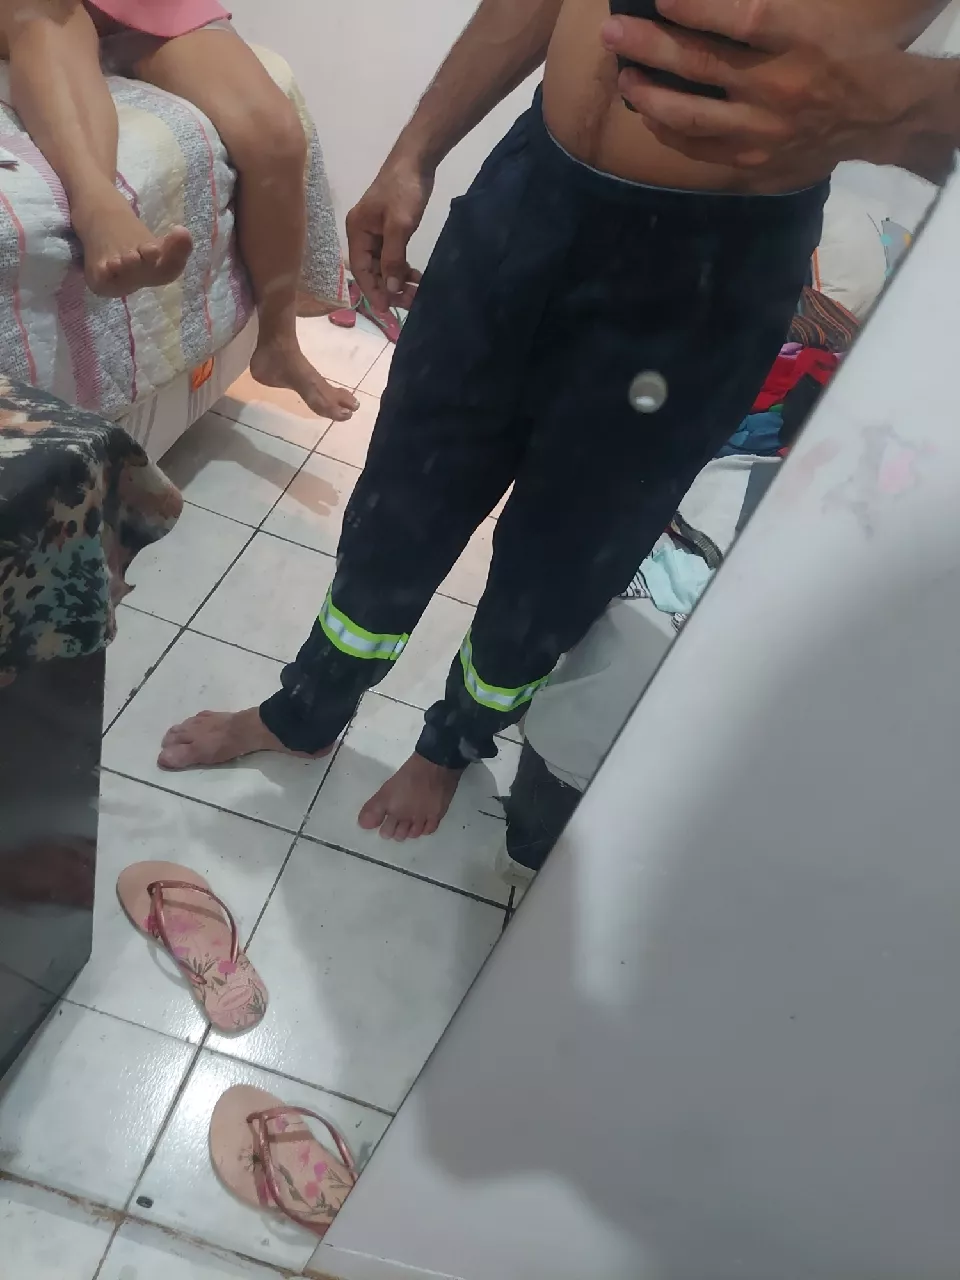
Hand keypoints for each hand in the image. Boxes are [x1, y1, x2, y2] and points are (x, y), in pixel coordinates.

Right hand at [346, 153, 433, 312]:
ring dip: (397, 280)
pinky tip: (415, 277)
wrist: (416, 160)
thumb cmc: (404, 189)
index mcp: (357, 231)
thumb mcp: (399, 225)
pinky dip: (402, 268)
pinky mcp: (389, 230)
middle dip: (388, 288)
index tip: (386, 309)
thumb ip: (393, 258)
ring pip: (384, 266)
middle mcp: (362, 234)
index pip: (361, 269)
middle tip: (408, 302)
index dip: (373, 291)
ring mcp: (376, 232)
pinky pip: (392, 256)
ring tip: (415, 292)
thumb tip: (390, 288)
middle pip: (372, 270)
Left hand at [600, 0, 933, 180]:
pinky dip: (670, 132)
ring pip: (691, 117)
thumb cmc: (852, 48)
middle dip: (649, 46)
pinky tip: (650, 115)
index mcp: (802, 39)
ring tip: (625, 78)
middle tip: (612, 33)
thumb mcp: (821, 10)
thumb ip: (769, 9)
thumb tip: (710, 5)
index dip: (697, 8)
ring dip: (649, 96)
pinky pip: (701, 151)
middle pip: (701, 66)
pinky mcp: (756, 164)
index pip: (743, 18)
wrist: (880, 116)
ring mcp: (764, 132)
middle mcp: (778, 87)